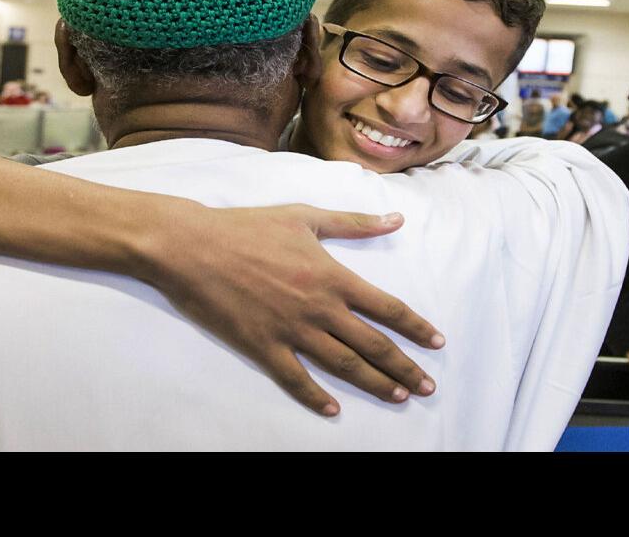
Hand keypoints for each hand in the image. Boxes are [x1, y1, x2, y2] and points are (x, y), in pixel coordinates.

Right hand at [143, 204, 442, 416]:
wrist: (192, 246)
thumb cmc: (247, 227)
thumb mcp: (305, 217)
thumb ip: (354, 223)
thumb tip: (395, 219)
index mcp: (332, 277)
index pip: (387, 308)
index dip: (415, 328)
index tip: (436, 343)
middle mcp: (318, 308)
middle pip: (372, 345)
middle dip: (404, 367)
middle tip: (427, 386)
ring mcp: (290, 330)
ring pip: (343, 365)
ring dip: (374, 383)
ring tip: (398, 396)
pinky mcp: (262, 346)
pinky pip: (295, 379)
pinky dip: (315, 397)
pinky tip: (333, 410)